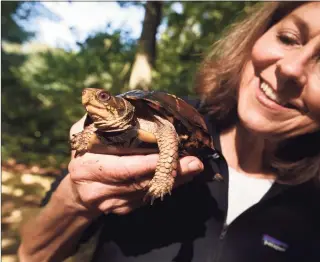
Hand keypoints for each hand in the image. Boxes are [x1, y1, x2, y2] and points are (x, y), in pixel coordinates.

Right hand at [66, 117, 203, 216]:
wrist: (77, 193)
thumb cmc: (85, 154)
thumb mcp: (82, 134)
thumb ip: (100, 121)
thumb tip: (124, 103)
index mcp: (87, 166)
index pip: (121, 167)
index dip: (146, 164)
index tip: (168, 155)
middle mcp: (97, 188)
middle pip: (139, 182)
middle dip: (169, 173)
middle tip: (194, 163)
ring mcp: (111, 203)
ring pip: (148, 191)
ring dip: (174, 180)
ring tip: (194, 167)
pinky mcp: (123, 209)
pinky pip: (149, 197)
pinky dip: (167, 186)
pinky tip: (183, 176)